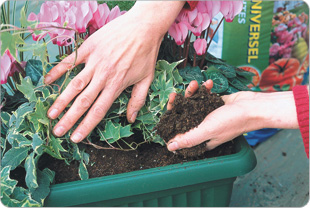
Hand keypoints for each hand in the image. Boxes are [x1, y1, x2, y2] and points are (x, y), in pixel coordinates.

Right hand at [45, 2, 184, 142]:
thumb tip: (131, 119)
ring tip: (50, 114)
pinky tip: (48, 81)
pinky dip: (58, 71)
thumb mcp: (147, 79)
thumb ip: (137, 100)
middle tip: (57, 131)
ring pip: (74, 84)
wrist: (144, 26)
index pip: (98, 111)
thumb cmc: (146, 53)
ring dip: (61, 100)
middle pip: (83, 101)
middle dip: (69, 118)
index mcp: (117, 85)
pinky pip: (70, 61)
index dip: (86, 126)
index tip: (75, 137)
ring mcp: (94, 61)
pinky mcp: (89, 48)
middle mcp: (103, 76)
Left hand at [167, 80, 298, 150]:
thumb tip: (170, 147)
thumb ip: (189, 139)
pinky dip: (204, 90)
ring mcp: (209, 115)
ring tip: (194, 83)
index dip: (172, 122)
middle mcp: (204, 128)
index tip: (168, 109)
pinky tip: (208, 83)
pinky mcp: (215, 104)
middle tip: (175, 94)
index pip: (180, 132)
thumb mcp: (208, 130)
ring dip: (192, 93)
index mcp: (201, 139)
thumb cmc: (232, 121)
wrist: (254, 106)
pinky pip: (204, 97)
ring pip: (193, 104)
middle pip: (184, 116)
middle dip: (179, 104)